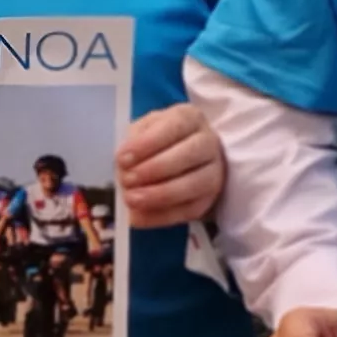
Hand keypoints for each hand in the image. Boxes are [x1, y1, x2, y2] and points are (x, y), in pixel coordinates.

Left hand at [115, 103, 224, 228]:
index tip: (122, 158)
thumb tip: (125, 165)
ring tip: (132, 200)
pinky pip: (190, 210)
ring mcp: (214, 171)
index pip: (174, 126)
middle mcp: (209, 142)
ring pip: (195, 184)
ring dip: (160, 195)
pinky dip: (162, 216)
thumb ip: (134, 141)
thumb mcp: (144, 129)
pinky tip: (138, 217)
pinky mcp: (210, 198)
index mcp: (191, 119)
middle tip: (127, 180)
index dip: (148, 143)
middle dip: (155, 169)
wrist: (183, 159)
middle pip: (189, 154)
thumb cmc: (159, 140)